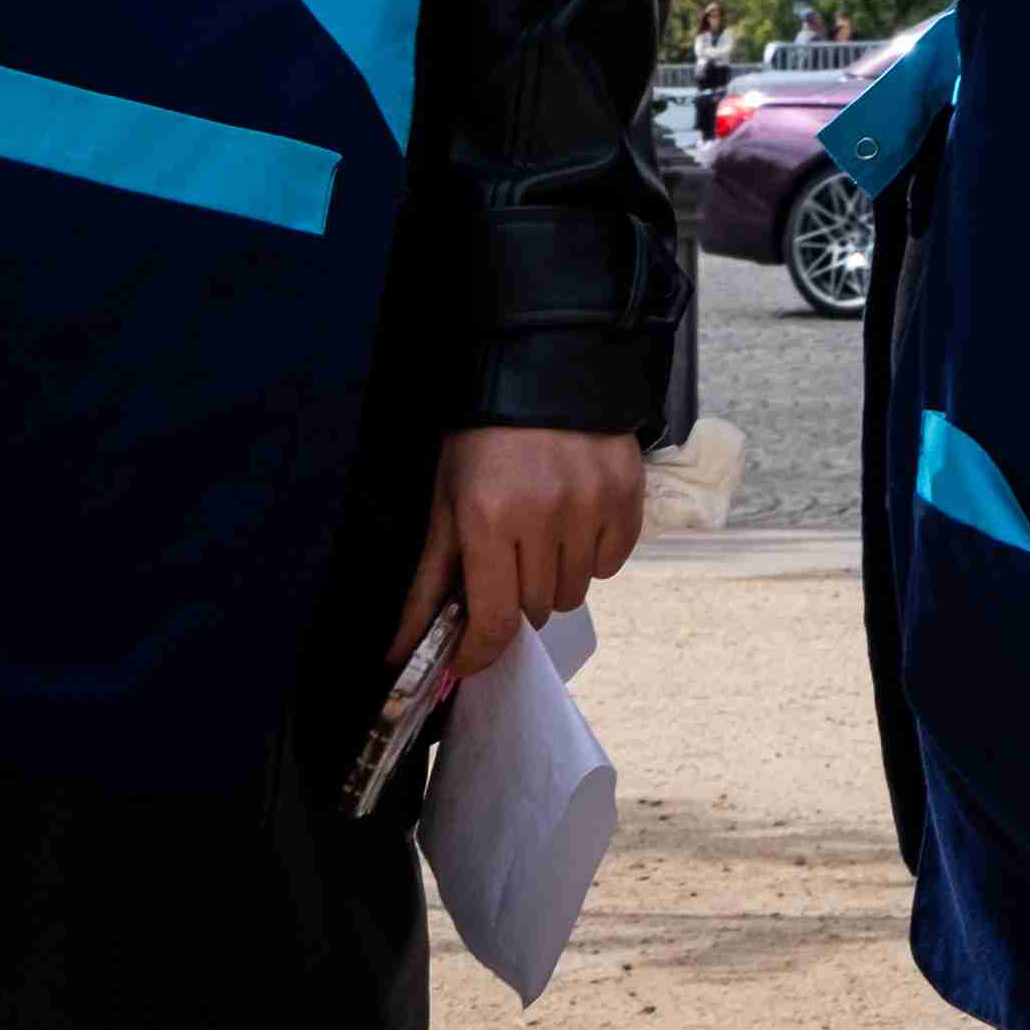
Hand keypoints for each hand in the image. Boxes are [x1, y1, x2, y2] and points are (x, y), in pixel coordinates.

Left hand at [393, 423, 647, 684]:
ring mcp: (592, 505)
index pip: (494, 620)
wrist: (547, 370)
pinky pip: (612, 565)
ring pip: (575, 591)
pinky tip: (576, 526)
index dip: (480, 652)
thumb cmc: (484, 443)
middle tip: (507, 563)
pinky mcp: (628, 495)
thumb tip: (401, 652)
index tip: (469, 659)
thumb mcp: (446, 505)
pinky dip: (593, 557)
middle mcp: (545, 515)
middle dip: (515, 598)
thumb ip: (428, 584)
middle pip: (536, 608)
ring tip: (543, 539)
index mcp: (490, 520)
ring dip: (554, 580)